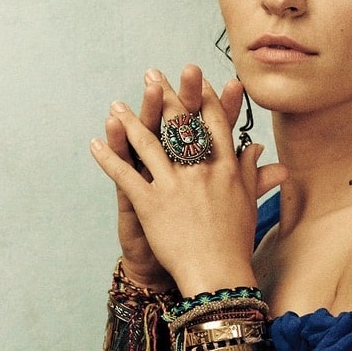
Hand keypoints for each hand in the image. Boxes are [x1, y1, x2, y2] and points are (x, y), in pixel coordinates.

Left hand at [91, 64, 287, 294]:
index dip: (204, 98)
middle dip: (165, 96)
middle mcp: (200, 171)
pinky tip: (95, 143)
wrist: (218, 275)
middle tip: (151, 75)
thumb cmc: (235, 243)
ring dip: (130, 121)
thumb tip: (256, 147)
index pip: (214, 123)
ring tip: (116, 105)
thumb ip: (251, 171)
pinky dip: (108, 157)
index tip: (196, 80)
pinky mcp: (151, 203)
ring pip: (148, 143)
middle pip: (180, 124)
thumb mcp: (247, 203)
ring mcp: (174, 186)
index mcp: (226, 168)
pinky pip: (125, 174)